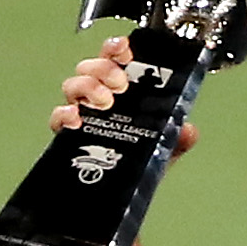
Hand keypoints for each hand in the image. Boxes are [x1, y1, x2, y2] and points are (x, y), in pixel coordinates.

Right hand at [49, 35, 199, 159]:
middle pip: (90, 67)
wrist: (119, 197)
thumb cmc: (138, 164)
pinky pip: (57, 118)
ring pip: (72, 85)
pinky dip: (64, 114)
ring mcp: (81, 114)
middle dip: (105, 68)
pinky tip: (76, 118)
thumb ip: (177, 139)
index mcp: (119, 91)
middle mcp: (97, 98)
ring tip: (106, 102)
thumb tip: (189, 130)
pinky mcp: (67, 136)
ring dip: (88, 86)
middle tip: (121, 85)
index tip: (126, 50)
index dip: (116, 48)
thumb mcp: (163, 150)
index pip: (113, 58)